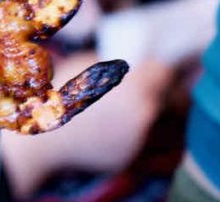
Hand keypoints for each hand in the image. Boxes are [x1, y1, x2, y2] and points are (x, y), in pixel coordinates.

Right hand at [1, 51, 171, 197]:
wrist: (41, 137)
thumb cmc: (60, 95)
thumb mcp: (88, 66)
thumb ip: (119, 64)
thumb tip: (141, 59)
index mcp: (134, 86)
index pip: (167, 72)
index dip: (165, 68)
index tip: (163, 67)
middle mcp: (144, 114)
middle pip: (178, 100)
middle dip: (173, 92)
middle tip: (170, 86)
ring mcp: (140, 142)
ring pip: (176, 128)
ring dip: (173, 117)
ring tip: (165, 109)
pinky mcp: (133, 161)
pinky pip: (164, 154)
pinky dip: (165, 143)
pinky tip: (157, 133)